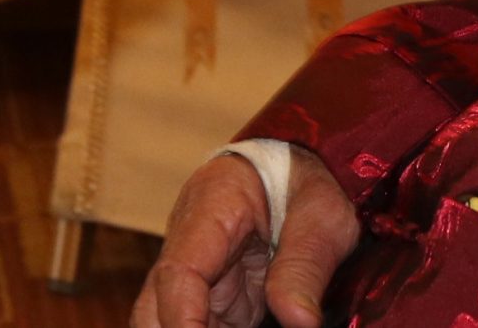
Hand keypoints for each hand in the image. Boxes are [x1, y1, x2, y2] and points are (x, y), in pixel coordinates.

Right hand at [137, 147, 359, 327]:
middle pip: (155, 307)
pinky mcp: (216, 299)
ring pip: (173, 321)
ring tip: (256, 324)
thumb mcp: (321, 215)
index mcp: (209, 210)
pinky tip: (260, 325)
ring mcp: (200, 276)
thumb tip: (299, 322)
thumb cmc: (306, 179)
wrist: (298, 166)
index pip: (178, 272)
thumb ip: (305, 266)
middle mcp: (190, 245)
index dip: (183, 320)